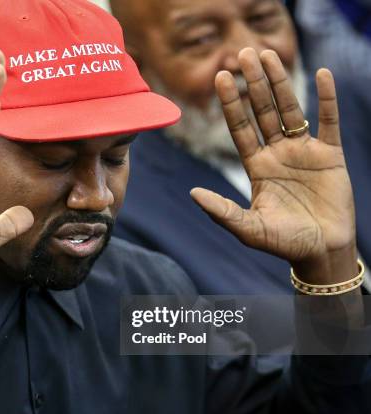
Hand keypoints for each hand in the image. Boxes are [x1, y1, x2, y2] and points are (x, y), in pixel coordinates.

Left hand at [191, 48, 357, 283]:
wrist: (321, 252)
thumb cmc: (283, 243)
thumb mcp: (249, 228)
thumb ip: (222, 211)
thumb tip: (192, 192)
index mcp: (256, 167)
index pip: (240, 128)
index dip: (231, 103)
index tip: (220, 77)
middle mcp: (276, 154)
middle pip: (263, 111)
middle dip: (253, 83)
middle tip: (243, 53)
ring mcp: (303, 152)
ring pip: (290, 109)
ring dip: (281, 82)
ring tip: (269, 54)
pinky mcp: (330, 156)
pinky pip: (328, 121)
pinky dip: (326, 99)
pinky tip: (322, 74)